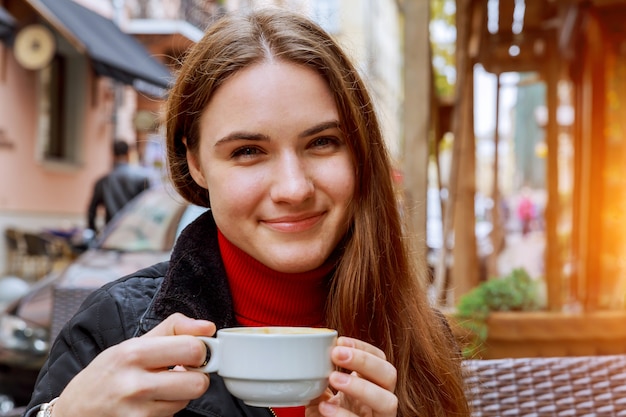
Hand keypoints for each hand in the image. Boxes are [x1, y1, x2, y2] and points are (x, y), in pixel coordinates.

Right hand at [51, 313, 215, 416]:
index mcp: (134, 353)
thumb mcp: (133, 343)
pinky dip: (168, 409)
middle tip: (183, 372)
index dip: (201, 350)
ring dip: (181, 394)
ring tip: (161, 387)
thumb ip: (173, 329)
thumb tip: (208, 327)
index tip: (194, 352)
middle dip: (196, 376)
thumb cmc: (108, 373)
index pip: (192, 349)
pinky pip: (173, 416)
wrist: (74, 411)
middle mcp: (135, 384)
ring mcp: (138, 413)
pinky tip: (152, 403)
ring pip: (187, 401)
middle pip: (198, 383)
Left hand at [306, 337, 397, 416]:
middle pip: (390, 375)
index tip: (339, 341)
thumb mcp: (322, 395)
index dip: (363, 348)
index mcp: (371, 387)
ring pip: (388, 402)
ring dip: (361, 386)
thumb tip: (308, 354)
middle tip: (337, 354)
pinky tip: (325, 408)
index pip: (381, 360)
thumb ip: (321, 377)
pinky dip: (343, 415)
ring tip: (333, 379)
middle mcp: (380, 404)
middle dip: (365, 361)